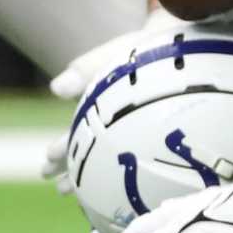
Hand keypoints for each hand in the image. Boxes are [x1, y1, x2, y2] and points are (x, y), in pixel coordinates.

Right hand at [43, 9, 188, 193]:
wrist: (184, 38)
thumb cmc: (145, 49)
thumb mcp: (111, 56)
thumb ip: (85, 69)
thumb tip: (56, 90)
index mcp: (101, 105)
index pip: (77, 133)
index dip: (62, 149)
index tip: (48, 163)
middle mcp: (117, 118)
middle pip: (91, 147)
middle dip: (73, 167)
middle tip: (60, 187)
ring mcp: (138, 125)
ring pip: (114, 154)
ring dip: (95, 172)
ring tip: (81, 193)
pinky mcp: (161, 132)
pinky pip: (146, 157)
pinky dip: (132, 172)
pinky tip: (131, 191)